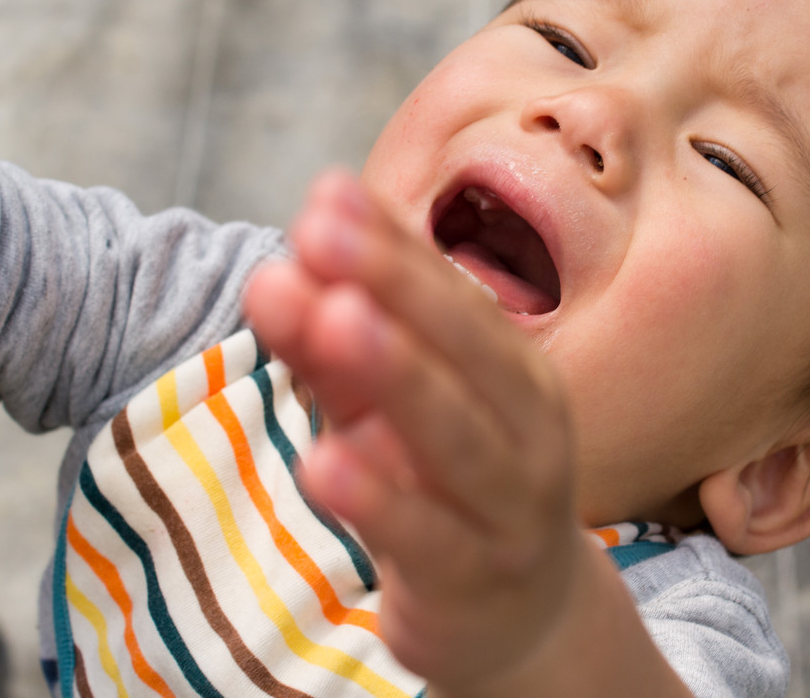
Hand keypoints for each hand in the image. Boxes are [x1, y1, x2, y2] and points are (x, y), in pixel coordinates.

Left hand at [243, 169, 588, 690]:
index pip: (453, 295)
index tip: (325, 196)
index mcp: (512, 372)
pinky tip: (324, 461)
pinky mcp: (475, 581)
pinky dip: (380, 501)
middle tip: (321, 232)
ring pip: (459, 438)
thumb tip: (280, 264)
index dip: (392, 245)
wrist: (517, 613)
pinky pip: (429, 539)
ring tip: (334, 321)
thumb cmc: (447, 487)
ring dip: (398, 375)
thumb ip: (333, 344)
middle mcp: (529, 428)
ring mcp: (510, 508)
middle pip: (470, 350)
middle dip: (395, 285)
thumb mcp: (386, 408)